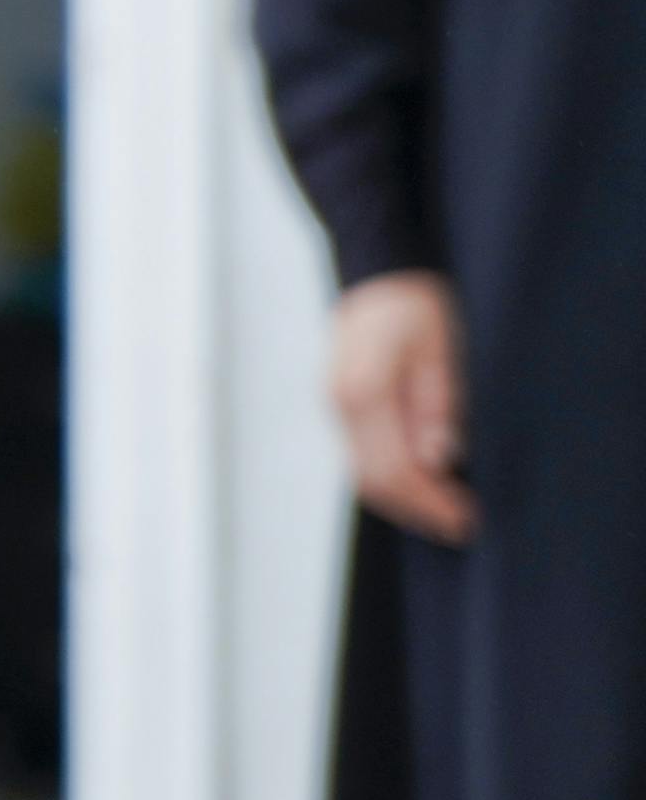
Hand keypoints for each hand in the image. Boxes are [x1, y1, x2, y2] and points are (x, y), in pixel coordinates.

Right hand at [330, 269, 472, 543]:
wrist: (379, 275)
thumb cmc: (416, 306)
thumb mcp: (441, 348)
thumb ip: (437, 402)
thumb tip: (439, 457)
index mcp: (362, 393)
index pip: (392, 469)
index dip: (430, 502)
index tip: (466, 519)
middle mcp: (338, 405)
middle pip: (372, 480)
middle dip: (417, 508)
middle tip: (460, 524)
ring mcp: (333, 407)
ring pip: (363, 472)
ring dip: (404, 497)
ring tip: (446, 507)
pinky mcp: (339, 407)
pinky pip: (361, 454)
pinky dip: (391, 475)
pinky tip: (423, 478)